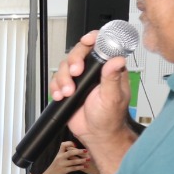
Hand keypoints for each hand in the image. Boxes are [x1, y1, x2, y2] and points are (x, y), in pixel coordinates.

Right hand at [42, 141, 90, 173]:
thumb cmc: (56, 165)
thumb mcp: (58, 158)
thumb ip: (65, 153)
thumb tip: (74, 147)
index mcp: (59, 153)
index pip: (63, 145)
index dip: (70, 143)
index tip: (76, 145)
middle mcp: (60, 158)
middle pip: (70, 152)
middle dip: (79, 151)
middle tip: (86, 151)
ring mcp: (62, 164)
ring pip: (73, 161)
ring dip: (82, 160)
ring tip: (88, 159)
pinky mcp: (64, 170)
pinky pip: (73, 168)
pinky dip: (80, 167)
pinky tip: (85, 166)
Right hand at [49, 30, 134, 152]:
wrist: (96, 134)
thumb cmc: (110, 117)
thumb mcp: (113, 97)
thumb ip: (112, 77)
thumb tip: (117, 60)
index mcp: (109, 68)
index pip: (101, 46)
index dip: (93, 39)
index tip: (87, 40)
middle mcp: (94, 70)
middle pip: (79, 52)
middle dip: (73, 61)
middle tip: (75, 73)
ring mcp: (81, 79)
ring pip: (65, 66)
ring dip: (63, 79)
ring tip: (68, 92)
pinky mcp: (68, 87)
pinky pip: (56, 80)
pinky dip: (55, 87)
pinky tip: (60, 96)